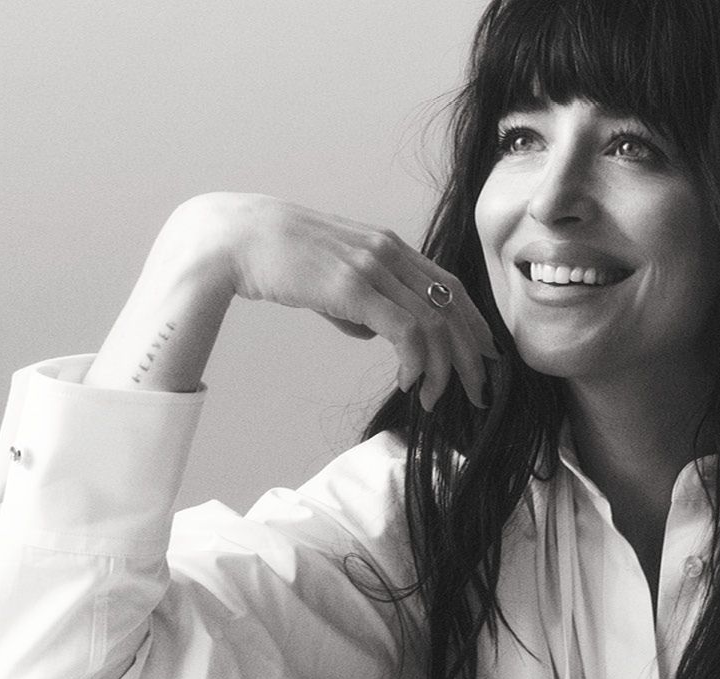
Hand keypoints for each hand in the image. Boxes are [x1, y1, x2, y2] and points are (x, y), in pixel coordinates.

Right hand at [185, 192, 501, 409]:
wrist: (234, 237)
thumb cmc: (275, 259)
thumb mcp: (328, 278)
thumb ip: (357, 301)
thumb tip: (373, 331)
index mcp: (386, 246)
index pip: (448, 284)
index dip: (473, 323)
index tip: (485, 356)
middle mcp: (388, 251)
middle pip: (452, 305)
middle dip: (472, 353)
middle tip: (480, 391)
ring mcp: (372, 267)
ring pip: (435, 322)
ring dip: (444, 369)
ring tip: (436, 400)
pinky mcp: (354, 287)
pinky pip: (406, 331)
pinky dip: (417, 363)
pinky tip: (409, 384)